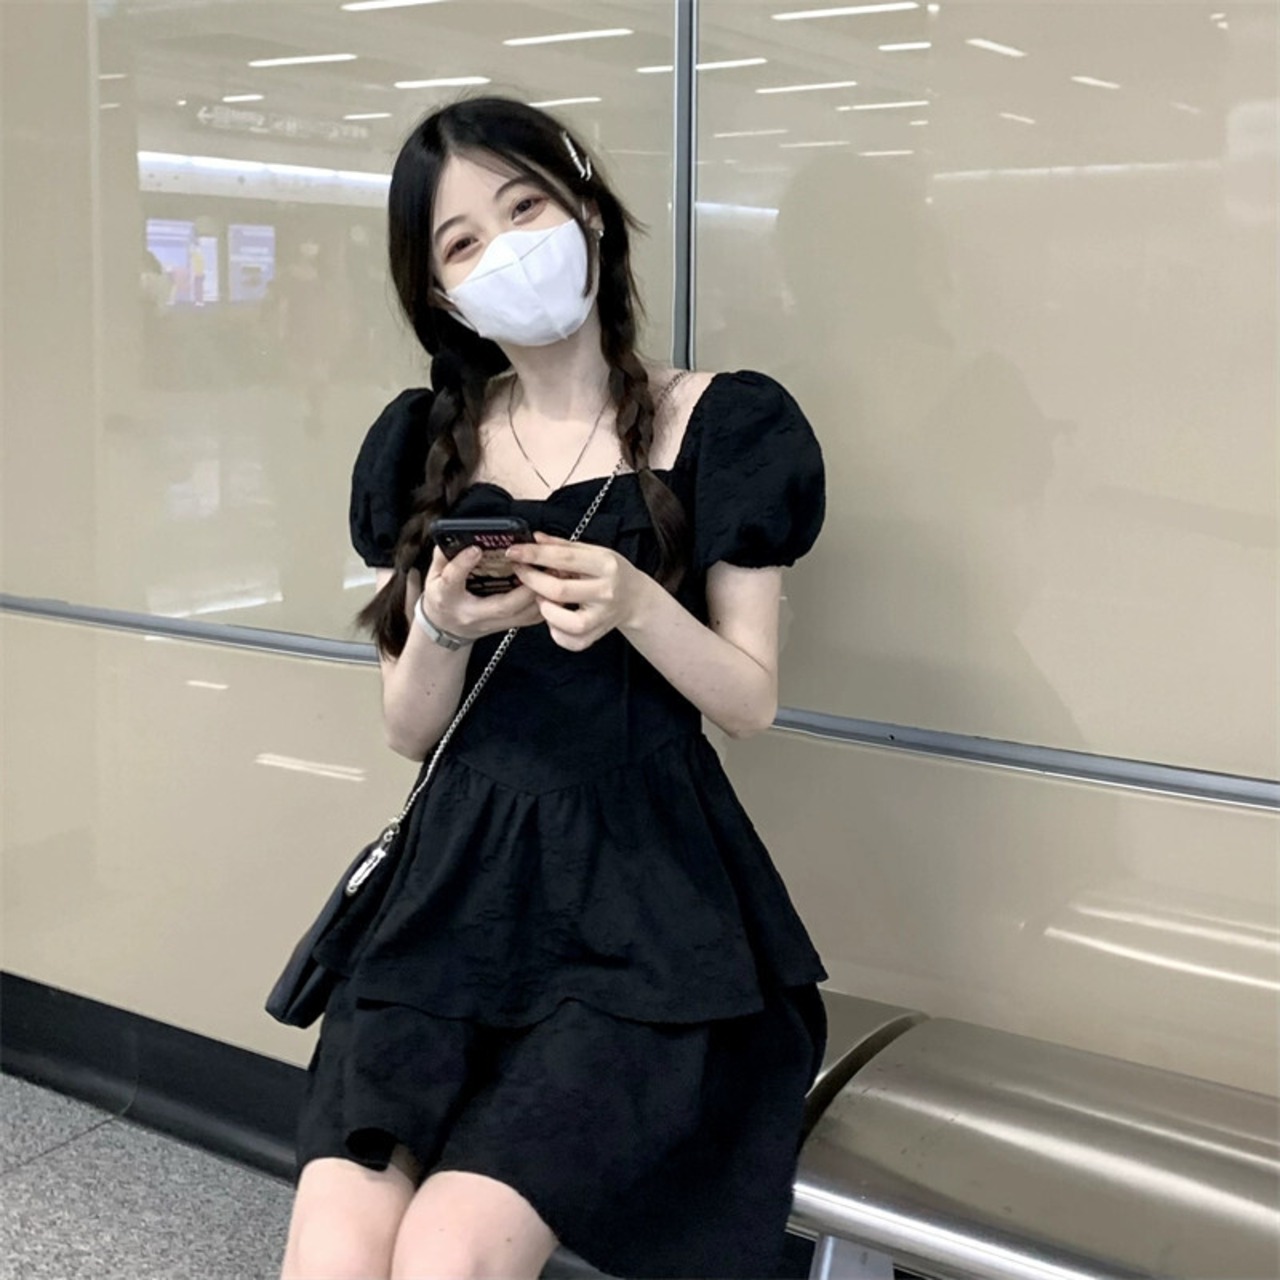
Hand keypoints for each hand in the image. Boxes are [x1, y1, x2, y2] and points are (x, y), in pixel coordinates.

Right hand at [409, 544, 544, 640]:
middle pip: (504, 606)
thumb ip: (442, 556)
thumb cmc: (443, 599)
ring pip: (524, 615)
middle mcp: (474, 615)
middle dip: (525, 584)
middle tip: (537, 560)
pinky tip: (553, 584)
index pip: (452, 582)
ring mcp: (494, 624)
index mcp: (447, 598)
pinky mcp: (509, 625)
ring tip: (553, 570)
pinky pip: (533, 618)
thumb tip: (456, 535)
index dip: (462, 565)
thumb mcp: (434, 577)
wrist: (448, 629)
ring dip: (542, 593)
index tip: (475, 548)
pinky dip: (547, 601)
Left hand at [504, 532, 651, 650]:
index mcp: (606, 565)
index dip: (534, 555)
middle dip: (532, 580)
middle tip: (520, 572)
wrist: (635, 598)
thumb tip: (535, 538)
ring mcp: (602, 616)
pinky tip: (554, 618)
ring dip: (545, 609)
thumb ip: (562, 546)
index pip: (564, 558)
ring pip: (566, 621)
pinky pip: (570, 640)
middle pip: (559, 590)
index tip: (514, 551)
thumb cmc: (610, 572)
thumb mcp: (593, 551)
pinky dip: (556, 632)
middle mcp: (606, 591)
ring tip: (542, 598)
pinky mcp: (597, 635)